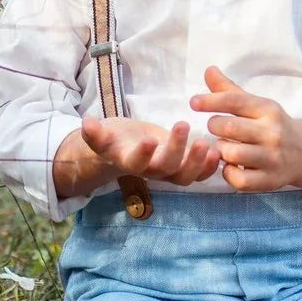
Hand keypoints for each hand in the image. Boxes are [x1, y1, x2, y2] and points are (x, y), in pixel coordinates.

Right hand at [80, 115, 220, 187]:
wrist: (124, 150)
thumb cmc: (114, 138)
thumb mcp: (102, 133)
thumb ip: (95, 133)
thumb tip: (85, 123)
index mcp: (129, 162)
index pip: (135, 163)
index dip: (142, 154)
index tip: (148, 140)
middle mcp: (150, 171)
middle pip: (165, 168)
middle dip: (176, 150)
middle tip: (182, 125)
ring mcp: (168, 172)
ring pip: (185, 177)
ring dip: (198, 163)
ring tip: (207, 144)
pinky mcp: (182, 168)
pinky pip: (198, 175)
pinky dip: (209, 167)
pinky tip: (216, 151)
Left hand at [189, 66, 301, 191]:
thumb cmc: (272, 126)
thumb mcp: (257, 105)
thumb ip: (230, 91)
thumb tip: (208, 69)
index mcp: (268, 110)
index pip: (235, 101)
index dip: (211, 101)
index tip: (193, 103)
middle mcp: (272, 133)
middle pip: (230, 127)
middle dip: (215, 127)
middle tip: (215, 128)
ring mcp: (272, 158)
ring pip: (232, 154)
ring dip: (221, 151)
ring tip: (224, 147)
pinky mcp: (270, 180)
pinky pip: (239, 180)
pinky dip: (228, 174)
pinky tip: (231, 167)